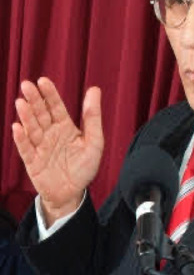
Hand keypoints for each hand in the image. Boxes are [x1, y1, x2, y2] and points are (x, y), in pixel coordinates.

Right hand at [12, 78, 103, 226]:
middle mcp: (50, 134)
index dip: (50, 94)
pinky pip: (26, 149)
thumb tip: (94, 89)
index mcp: (65, 126)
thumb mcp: (94, 141)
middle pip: (41, 114)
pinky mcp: (32, 162)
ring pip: (32, 128)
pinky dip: (21, 139)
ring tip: (21, 103)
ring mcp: (40, 147)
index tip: (43, 81)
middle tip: (27, 85)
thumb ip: (93, 116)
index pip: (56, 107)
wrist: (73, 193)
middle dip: (34, 100)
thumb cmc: (84, 167)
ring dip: (26, 116)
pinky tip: (17, 127)